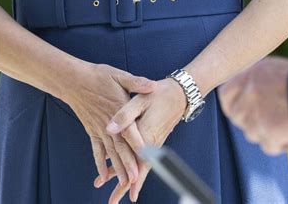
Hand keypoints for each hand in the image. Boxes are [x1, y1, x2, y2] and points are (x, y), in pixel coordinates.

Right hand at [64, 62, 155, 195]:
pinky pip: (96, 150)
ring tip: (124, 182)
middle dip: (128, 163)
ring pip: (110, 152)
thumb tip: (153, 86)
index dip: (138, 143)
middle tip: (135, 179)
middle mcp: (108, 123)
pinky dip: (100, 163)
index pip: (130, 130)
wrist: (73, 81)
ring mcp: (99, 129)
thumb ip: (136, 83)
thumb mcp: (118, 75)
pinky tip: (104, 176)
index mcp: (117, 108)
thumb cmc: (97, 76)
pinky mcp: (92, 131)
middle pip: (120, 146)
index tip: (146, 156)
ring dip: (117, 167)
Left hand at [95, 77, 187, 202]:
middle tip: (112, 202)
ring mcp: (152, 144)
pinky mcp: (152, 140)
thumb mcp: (140, 100)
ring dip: (123, 177)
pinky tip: (118, 168)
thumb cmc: (159, 94)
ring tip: (109, 189)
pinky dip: (128, 165)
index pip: (137, 164)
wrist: (178, 94)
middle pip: (137, 171)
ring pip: (137, 166)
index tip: (123, 194)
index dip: (129, 180)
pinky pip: (140, 158)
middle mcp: (150, 144)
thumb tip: (109, 129)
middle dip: (124, 186)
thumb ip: (124, 114)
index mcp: (146, 135)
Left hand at [218, 56, 287, 154]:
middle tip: (269, 118)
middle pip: (238, 118)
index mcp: (248, 75)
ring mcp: (257, 114)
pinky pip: (268, 146)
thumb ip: (252, 81)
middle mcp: (249, 94)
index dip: (232, 105)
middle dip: (250, 122)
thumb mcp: (271, 70)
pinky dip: (280, 144)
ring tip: (285, 122)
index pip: (225, 96)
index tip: (241, 109)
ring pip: (252, 134)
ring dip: (266, 133)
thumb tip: (240, 94)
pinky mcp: (269, 133)